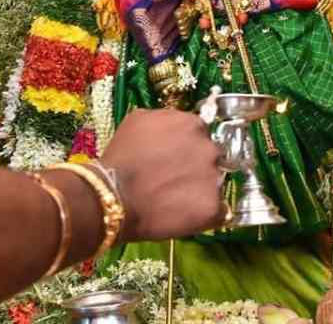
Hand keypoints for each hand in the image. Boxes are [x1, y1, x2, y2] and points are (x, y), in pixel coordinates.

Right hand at [101, 108, 224, 241]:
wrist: (114, 195)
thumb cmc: (122, 156)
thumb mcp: (138, 120)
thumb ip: (165, 118)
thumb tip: (174, 125)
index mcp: (194, 124)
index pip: (200, 133)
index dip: (187, 145)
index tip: (175, 156)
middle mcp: (209, 148)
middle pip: (211, 156)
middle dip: (197, 165)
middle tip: (175, 177)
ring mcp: (213, 178)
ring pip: (215, 182)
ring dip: (201, 188)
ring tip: (177, 197)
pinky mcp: (212, 207)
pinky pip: (218, 210)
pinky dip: (205, 213)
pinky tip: (186, 214)